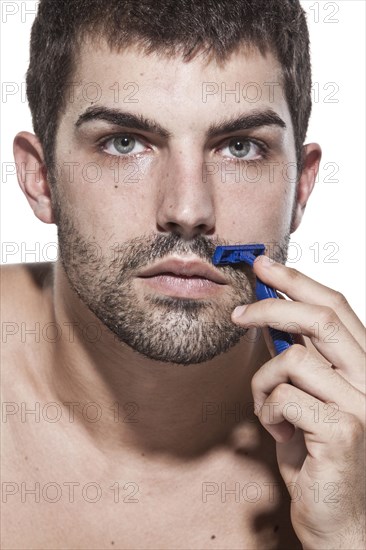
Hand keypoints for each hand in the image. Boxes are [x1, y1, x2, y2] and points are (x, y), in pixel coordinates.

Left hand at [231, 255, 365, 548]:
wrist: (341, 522)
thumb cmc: (320, 459)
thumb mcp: (306, 399)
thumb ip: (299, 361)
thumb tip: (270, 319)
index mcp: (363, 368)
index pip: (336, 307)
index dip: (299, 282)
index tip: (266, 266)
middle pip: (323, 317)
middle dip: (274, 304)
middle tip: (240, 311)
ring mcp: (363, 404)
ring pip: (293, 359)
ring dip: (264, 382)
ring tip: (270, 411)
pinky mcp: (344, 431)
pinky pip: (284, 397)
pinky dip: (268, 412)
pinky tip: (279, 434)